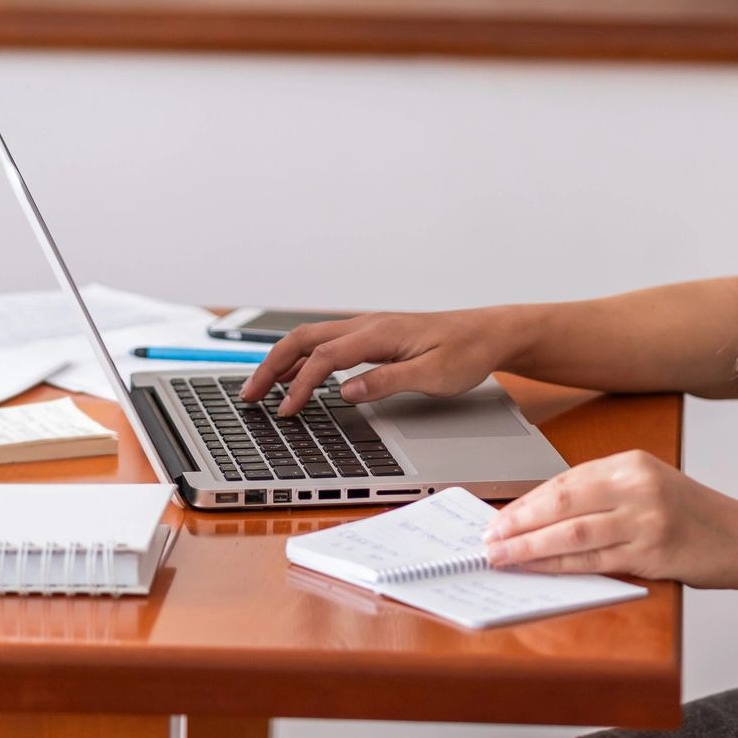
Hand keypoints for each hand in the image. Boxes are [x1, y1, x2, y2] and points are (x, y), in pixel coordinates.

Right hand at [236, 306, 531, 416]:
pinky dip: (302, 358)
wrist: (489, 332)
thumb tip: (345, 392)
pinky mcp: (373, 336)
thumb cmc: (466, 352)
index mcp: (378, 334)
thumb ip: (387, 382)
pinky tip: (298, 375)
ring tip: (262, 387)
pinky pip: (327, 343)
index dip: (300, 386)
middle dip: (271, 366)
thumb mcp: (433, 376)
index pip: (323, 359)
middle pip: (303, 340)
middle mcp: (367, 325)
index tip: (285, 411)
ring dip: (282, 360)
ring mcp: (368, 328)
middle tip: (249, 395)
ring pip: (311, 339)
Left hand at [480, 449, 737, 590]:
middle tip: (489, 538)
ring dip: (530, 547)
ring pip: (572, 534)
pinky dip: (561, 566)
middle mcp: (638, 485)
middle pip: (562, 503)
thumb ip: (605, 494)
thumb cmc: (694, 516)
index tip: (500, 517)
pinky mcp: (652, 553)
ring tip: (502, 557)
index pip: (566, 481)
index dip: (527, 501)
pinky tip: (540, 571)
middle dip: (519, 522)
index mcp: (632, 463)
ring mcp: (646, 519)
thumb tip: (545, 515)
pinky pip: (595, 561)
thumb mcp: (651, 486)